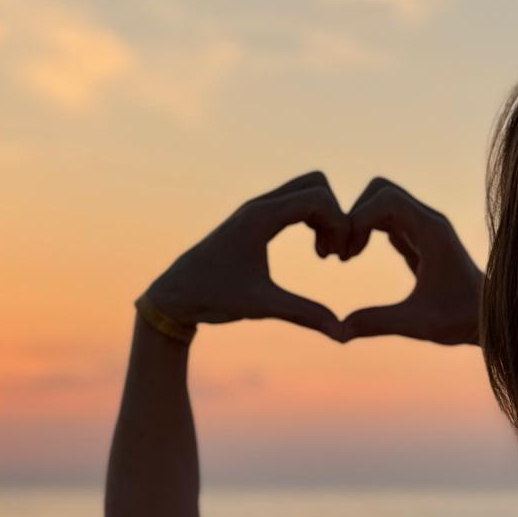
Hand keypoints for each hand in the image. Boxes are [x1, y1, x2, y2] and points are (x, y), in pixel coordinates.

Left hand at [142, 171, 349, 340]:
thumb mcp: (261, 306)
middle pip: (315, 184)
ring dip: (325, 217)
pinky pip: (296, 204)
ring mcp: (257, 210)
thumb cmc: (213, 297)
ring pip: (307, 191)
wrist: (176, 294)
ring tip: (324, 255)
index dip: (339, 224)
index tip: (338, 259)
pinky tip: (315, 253)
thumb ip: (304, 314)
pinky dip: (313, 220)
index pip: (317, 197)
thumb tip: (341, 333)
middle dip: (335, 214)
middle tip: (333, 253)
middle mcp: (259, 206)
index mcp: (260, 217)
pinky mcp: (256, 220)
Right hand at [340, 178, 481, 345]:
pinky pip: (383, 219)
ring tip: (345, 255)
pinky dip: (364, 230)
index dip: (358, 219)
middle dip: (354, 214)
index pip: (386, 199)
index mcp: (431, 231)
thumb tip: (338, 332)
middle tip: (342, 253)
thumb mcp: (417, 324)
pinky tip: (353, 256)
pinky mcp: (416, 238)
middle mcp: (428, 221)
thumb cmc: (460, 320)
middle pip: (380, 190)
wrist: (488, 319)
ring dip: (356, 221)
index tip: (346, 254)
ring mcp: (422, 227)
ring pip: (380, 201)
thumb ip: (378, 323)